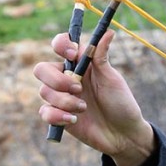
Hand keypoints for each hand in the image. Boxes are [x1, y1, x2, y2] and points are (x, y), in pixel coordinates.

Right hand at [33, 29, 154, 165]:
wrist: (124, 134)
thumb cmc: (121, 103)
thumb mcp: (113, 79)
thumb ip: (102, 57)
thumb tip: (108, 31)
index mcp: (80, 64)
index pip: (60, 45)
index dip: (60, 45)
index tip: (71, 54)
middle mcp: (66, 78)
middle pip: (42, 69)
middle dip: (57, 79)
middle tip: (78, 88)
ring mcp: (61, 98)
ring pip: (44, 92)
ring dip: (64, 100)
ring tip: (84, 108)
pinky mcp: (58, 116)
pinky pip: (45, 112)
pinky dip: (57, 116)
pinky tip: (74, 120)